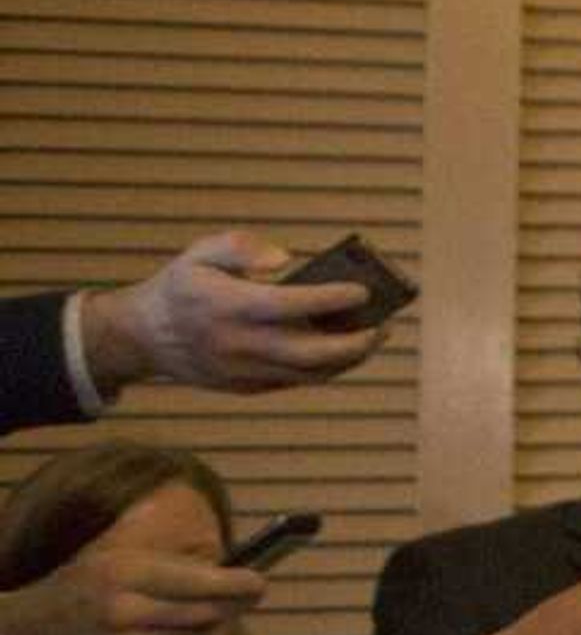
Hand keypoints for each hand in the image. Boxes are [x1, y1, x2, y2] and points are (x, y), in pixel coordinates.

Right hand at [0, 543, 265, 634]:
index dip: (236, 584)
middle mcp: (128, 610)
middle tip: (250, 591)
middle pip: (206, 613)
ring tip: (217, 606)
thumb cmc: (81, 584)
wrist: (32, 631)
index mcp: (126, 573)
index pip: (197, 582)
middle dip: (234, 604)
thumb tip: (225, 563)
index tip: (259, 581)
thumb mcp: (118, 556)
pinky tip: (188, 627)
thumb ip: (169, 560)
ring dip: (215, 623)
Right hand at [81, 233, 384, 396]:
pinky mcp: (246, 387)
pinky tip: (345, 351)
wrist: (141, 337)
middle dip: (355, 341)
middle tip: (384, 325)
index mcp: (228, 306)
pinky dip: (325, 369)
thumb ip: (240, 247)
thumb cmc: (181, 287)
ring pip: (309, 374)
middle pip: (310, 352)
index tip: (362, 290)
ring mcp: (243, 371)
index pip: (291, 305)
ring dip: (348, 360)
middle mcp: (238, 344)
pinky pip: (296, 382)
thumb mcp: (198, 254)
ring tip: (374, 337)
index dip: (331, 298)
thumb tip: (285, 259)